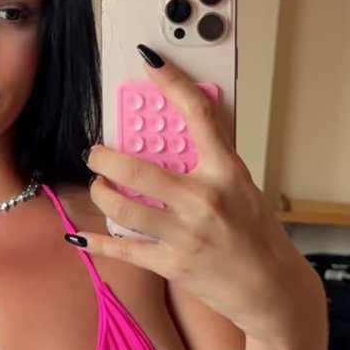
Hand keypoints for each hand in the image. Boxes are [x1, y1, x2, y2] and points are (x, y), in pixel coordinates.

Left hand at [72, 48, 325, 341]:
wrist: (271, 289)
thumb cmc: (257, 236)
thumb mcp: (243, 189)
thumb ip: (212, 163)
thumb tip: (177, 136)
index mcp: (226, 172)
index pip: (199, 115)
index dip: (171, 82)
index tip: (148, 60)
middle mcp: (204, 200)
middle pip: (137, 169)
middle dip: (104, 158)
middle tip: (95, 154)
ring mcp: (186, 234)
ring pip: (123, 207)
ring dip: (100, 194)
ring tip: (98, 187)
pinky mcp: (173, 265)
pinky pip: (123, 249)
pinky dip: (96, 243)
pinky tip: (79, 236)